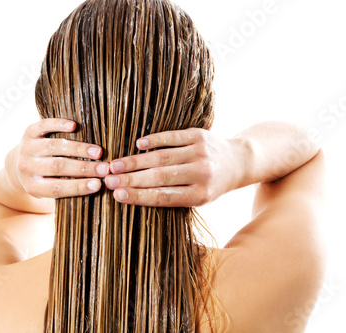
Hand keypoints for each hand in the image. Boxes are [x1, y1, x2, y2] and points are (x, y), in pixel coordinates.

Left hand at [14, 118, 109, 198]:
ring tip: (98, 152)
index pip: (56, 188)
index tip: (98, 184)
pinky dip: (58, 125)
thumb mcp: (50, 190)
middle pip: (57, 167)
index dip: (78, 187)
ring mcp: (26, 148)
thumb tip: (98, 186)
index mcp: (33, 187)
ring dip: (78, 149)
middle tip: (104, 168)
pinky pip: (43, 126)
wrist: (19, 164)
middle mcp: (26, 168)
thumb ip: (68, 189)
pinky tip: (74, 126)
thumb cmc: (45, 180)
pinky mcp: (28, 132)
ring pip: (54, 147)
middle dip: (84, 168)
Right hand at [104, 128, 241, 206]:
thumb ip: (171, 197)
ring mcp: (200, 153)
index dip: (139, 196)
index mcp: (200, 195)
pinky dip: (154, 140)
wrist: (238, 162)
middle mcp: (201, 174)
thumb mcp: (197, 198)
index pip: (164, 197)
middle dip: (131, 179)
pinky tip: (137, 145)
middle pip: (160, 177)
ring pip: (162, 157)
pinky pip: (172, 137)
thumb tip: (133, 195)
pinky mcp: (199, 135)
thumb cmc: (211, 184)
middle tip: (108, 180)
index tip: (117, 196)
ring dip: (136, 161)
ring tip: (115, 165)